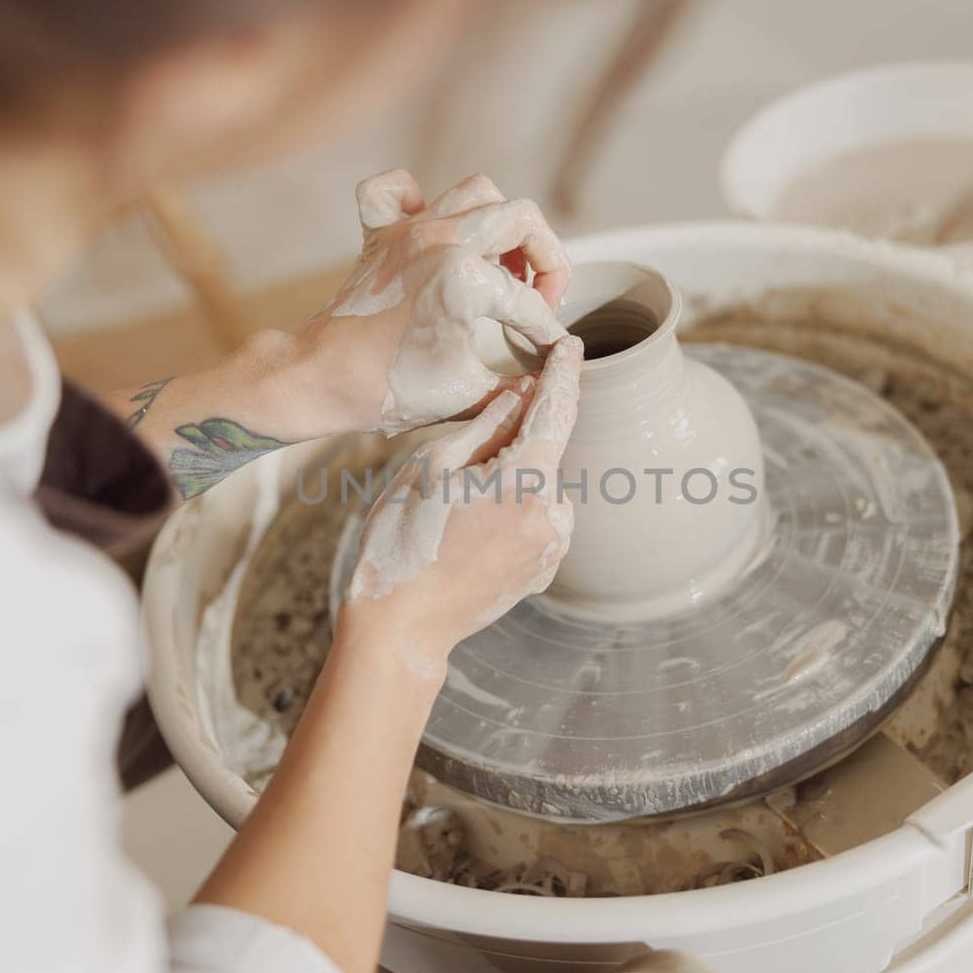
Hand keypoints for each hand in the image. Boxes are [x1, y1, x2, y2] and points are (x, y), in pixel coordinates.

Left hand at [300, 169, 570, 436]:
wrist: (318, 381)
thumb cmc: (388, 392)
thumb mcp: (469, 393)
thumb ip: (518, 383)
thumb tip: (549, 376)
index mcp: (465, 278)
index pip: (528, 301)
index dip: (548, 332)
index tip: (551, 353)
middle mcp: (440, 240)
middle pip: (522, 220)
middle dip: (546, 263)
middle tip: (538, 301)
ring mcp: (407, 232)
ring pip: (476, 191)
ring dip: (500, 223)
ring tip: (502, 264)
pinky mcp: (379, 236)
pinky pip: (397, 190)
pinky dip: (417, 199)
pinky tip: (433, 229)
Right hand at [341, 335, 584, 670]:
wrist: (401, 626)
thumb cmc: (403, 540)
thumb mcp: (431, 466)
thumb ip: (486, 424)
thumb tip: (523, 390)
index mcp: (524, 482)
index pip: (555, 412)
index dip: (562, 373)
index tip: (571, 346)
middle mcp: (552, 515)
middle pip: (543, 453)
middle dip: (512, 443)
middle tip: (456, 467)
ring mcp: (553, 548)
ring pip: (539, 488)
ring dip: (510, 481)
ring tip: (454, 512)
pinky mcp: (544, 570)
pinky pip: (535, 521)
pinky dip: (510, 512)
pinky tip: (467, 535)